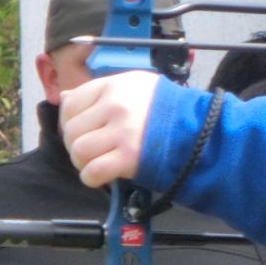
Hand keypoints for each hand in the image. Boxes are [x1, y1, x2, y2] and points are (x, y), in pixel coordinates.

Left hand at [59, 71, 161, 187]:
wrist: (200, 132)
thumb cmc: (169, 110)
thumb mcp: (136, 87)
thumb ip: (101, 91)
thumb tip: (65, 97)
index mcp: (115, 86)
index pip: (71, 103)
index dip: (70, 120)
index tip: (83, 130)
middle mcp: (116, 106)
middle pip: (71, 130)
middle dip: (77, 144)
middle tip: (93, 150)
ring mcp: (123, 132)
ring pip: (78, 151)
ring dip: (83, 162)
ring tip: (97, 163)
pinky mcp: (129, 158)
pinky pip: (93, 172)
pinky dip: (92, 178)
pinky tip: (102, 176)